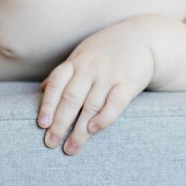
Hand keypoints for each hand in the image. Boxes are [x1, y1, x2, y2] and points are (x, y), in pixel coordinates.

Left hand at [38, 21, 154, 155]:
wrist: (143, 37)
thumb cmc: (107, 49)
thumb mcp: (82, 54)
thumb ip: (65, 73)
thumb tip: (42, 89)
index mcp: (76, 62)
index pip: (57, 84)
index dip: (48, 105)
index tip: (42, 125)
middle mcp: (91, 68)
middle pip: (71, 98)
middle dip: (60, 123)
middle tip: (51, 143)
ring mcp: (110, 75)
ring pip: (91, 106)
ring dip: (79, 130)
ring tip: (71, 148)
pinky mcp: (128, 83)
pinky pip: (115, 103)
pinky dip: (103, 118)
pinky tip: (94, 130)